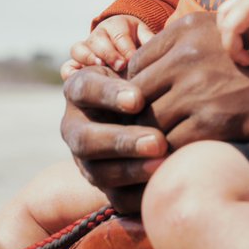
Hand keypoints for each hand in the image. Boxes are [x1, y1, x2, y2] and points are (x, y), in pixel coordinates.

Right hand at [61, 65, 167, 213]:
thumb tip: (173, 51)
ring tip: (163, 164)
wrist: (150, 113)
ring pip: (98, 171)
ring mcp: (86, 159)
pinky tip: (162, 187)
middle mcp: (76, 126)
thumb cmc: (152, 76)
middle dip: (121, 141)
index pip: (86, 89)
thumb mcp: (144, 63)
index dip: (109, 95)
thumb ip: (148, 61)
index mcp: (81, 89)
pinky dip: (137, 194)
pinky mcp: (105, 186)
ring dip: (131, 170)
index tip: (139, 99)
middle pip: (87, 138)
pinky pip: (115, 197)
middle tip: (157, 142)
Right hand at [62, 15, 154, 78]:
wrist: (125, 52)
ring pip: (79, 48)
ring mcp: (85, 49)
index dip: (126, 47)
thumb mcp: (146, 37)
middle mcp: (98, 35)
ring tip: (100, 68)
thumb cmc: (139, 43)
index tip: (132, 60)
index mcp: (117, 26)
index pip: (120, 34)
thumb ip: (151, 40)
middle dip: (109, 53)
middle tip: (120, 66)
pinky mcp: (75, 65)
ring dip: (88, 58)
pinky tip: (76, 79)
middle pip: (98, 40)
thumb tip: (163, 44)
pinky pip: (67, 66)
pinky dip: (69, 71)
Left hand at [127, 11, 248, 148]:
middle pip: (134, 97)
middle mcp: (186, 55)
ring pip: (149, 125)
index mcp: (186, 30)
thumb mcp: (226, 36)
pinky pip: (172, 147)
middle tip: (138, 141)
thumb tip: (148, 68)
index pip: (134, 66)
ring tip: (152, 158)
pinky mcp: (213, 122)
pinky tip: (176, 165)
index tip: (141, 110)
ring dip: (149, 144)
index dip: (132, 93)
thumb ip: (187, 46)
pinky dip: (170, 159)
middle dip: (134, 120)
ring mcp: (198, 89)